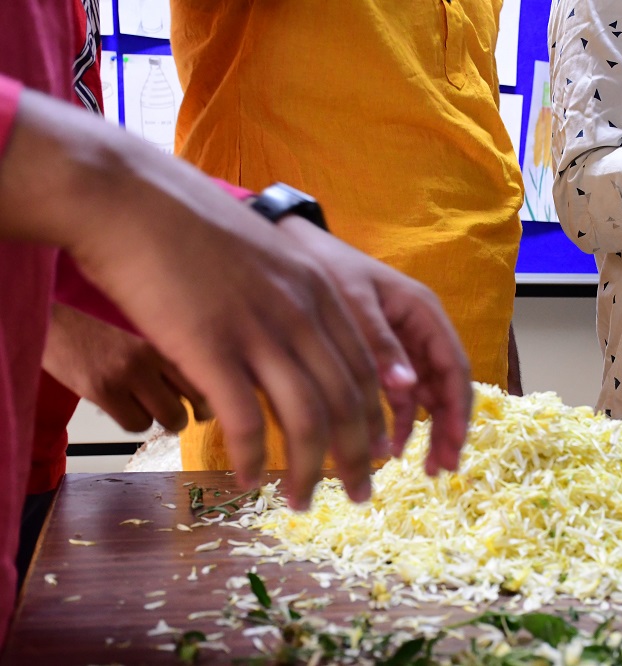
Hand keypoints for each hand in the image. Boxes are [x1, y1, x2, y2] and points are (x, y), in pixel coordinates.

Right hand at [0, 90, 403, 508]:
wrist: (132, 196)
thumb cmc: (193, 228)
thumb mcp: (266, 258)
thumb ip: (294, 302)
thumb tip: (302, 351)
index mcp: (322, 291)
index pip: (367, 370)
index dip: (376, 420)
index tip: (378, 454)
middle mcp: (303, 313)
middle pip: (348, 402)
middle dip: (359, 457)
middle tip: (359, 495)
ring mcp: (259, 330)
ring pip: (307, 420)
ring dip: (309, 471)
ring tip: (301, 502)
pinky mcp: (210, 347)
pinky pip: (245, 420)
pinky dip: (250, 458)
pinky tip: (244, 480)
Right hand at [42, 303, 209, 432]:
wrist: (55, 327)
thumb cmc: (102, 337)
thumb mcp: (144, 341)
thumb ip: (170, 364)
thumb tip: (202, 401)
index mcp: (166, 341)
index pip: (207, 379)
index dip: (208, 401)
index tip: (203, 409)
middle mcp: (153, 356)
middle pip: (194, 405)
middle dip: (186, 416)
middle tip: (174, 414)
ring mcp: (128, 374)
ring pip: (168, 419)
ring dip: (158, 420)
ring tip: (141, 405)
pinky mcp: (103, 391)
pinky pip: (137, 425)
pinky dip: (133, 422)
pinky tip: (121, 406)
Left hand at [277, 217, 471, 476]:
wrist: (294, 244)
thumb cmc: (327, 267)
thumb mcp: (353, 302)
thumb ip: (380, 344)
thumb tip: (407, 389)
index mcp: (423, 313)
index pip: (454, 367)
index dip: (457, 410)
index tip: (452, 446)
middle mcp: (421, 329)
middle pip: (446, 385)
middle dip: (448, 428)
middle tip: (442, 469)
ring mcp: (404, 343)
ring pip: (427, 394)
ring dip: (428, 430)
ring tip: (425, 469)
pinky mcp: (383, 354)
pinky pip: (400, 393)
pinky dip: (399, 420)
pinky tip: (389, 446)